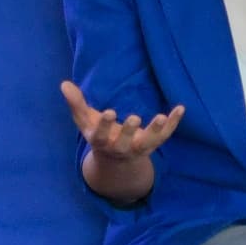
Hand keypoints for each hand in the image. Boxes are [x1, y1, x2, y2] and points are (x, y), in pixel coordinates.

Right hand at [61, 81, 183, 162]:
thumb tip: (64, 84)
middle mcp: (120, 148)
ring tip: (162, 116)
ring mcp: (138, 148)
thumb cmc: (98, 134)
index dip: (105, 126)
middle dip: (130, 132)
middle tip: (135, 117)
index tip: (110, 112)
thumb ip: (76, 103)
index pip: (101, 136)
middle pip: (125, 143)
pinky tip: (181, 108)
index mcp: (101, 142)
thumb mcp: (84, 121)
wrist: (116, 160)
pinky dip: (174, 124)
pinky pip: (165, 136)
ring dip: (156, 131)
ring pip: (148, 143)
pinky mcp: (153, 144)